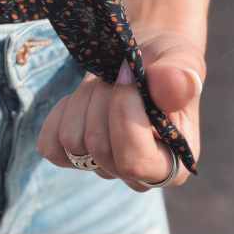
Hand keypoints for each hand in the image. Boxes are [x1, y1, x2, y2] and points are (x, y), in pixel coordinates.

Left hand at [38, 30, 203, 190]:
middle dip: (103, 98)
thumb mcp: (182, 60)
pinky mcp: (74, 157)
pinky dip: (61, 114)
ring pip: (72, 141)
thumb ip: (180, 77)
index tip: (128, 74)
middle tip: (118, 72)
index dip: (124, 116)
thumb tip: (179, 88)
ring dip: (84, 100)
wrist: (141, 58)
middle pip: (98, 147)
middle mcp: (138, 176)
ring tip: (104, 82)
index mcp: (174, 164)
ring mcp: (103, 167)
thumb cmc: (166, 63)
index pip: (134, 162)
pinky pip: (51, 145)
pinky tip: (82, 99)